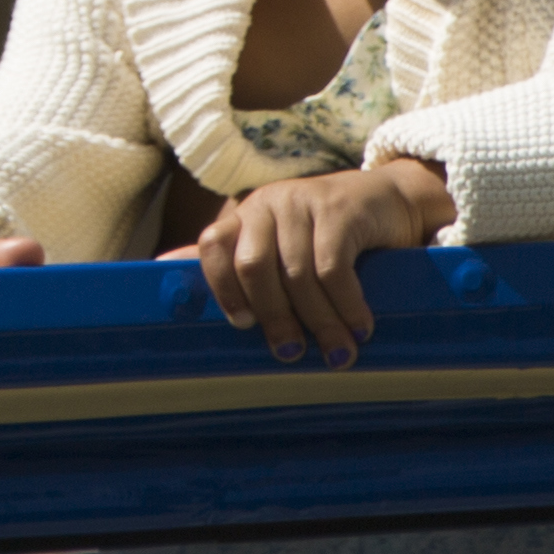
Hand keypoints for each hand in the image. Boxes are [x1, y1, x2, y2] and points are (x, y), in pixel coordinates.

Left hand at [195, 160, 454, 367]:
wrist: (389, 200)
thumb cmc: (327, 235)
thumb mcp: (282, 246)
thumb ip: (236, 264)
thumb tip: (165, 270)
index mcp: (246, 216)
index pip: (213, 245)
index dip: (222, 287)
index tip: (242, 326)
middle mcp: (268, 204)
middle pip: (253, 267)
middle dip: (273, 317)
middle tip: (291, 353)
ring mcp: (302, 202)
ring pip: (297, 275)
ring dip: (319, 322)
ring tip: (337, 353)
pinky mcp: (339, 209)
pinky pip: (333, 269)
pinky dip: (346, 306)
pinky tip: (360, 327)